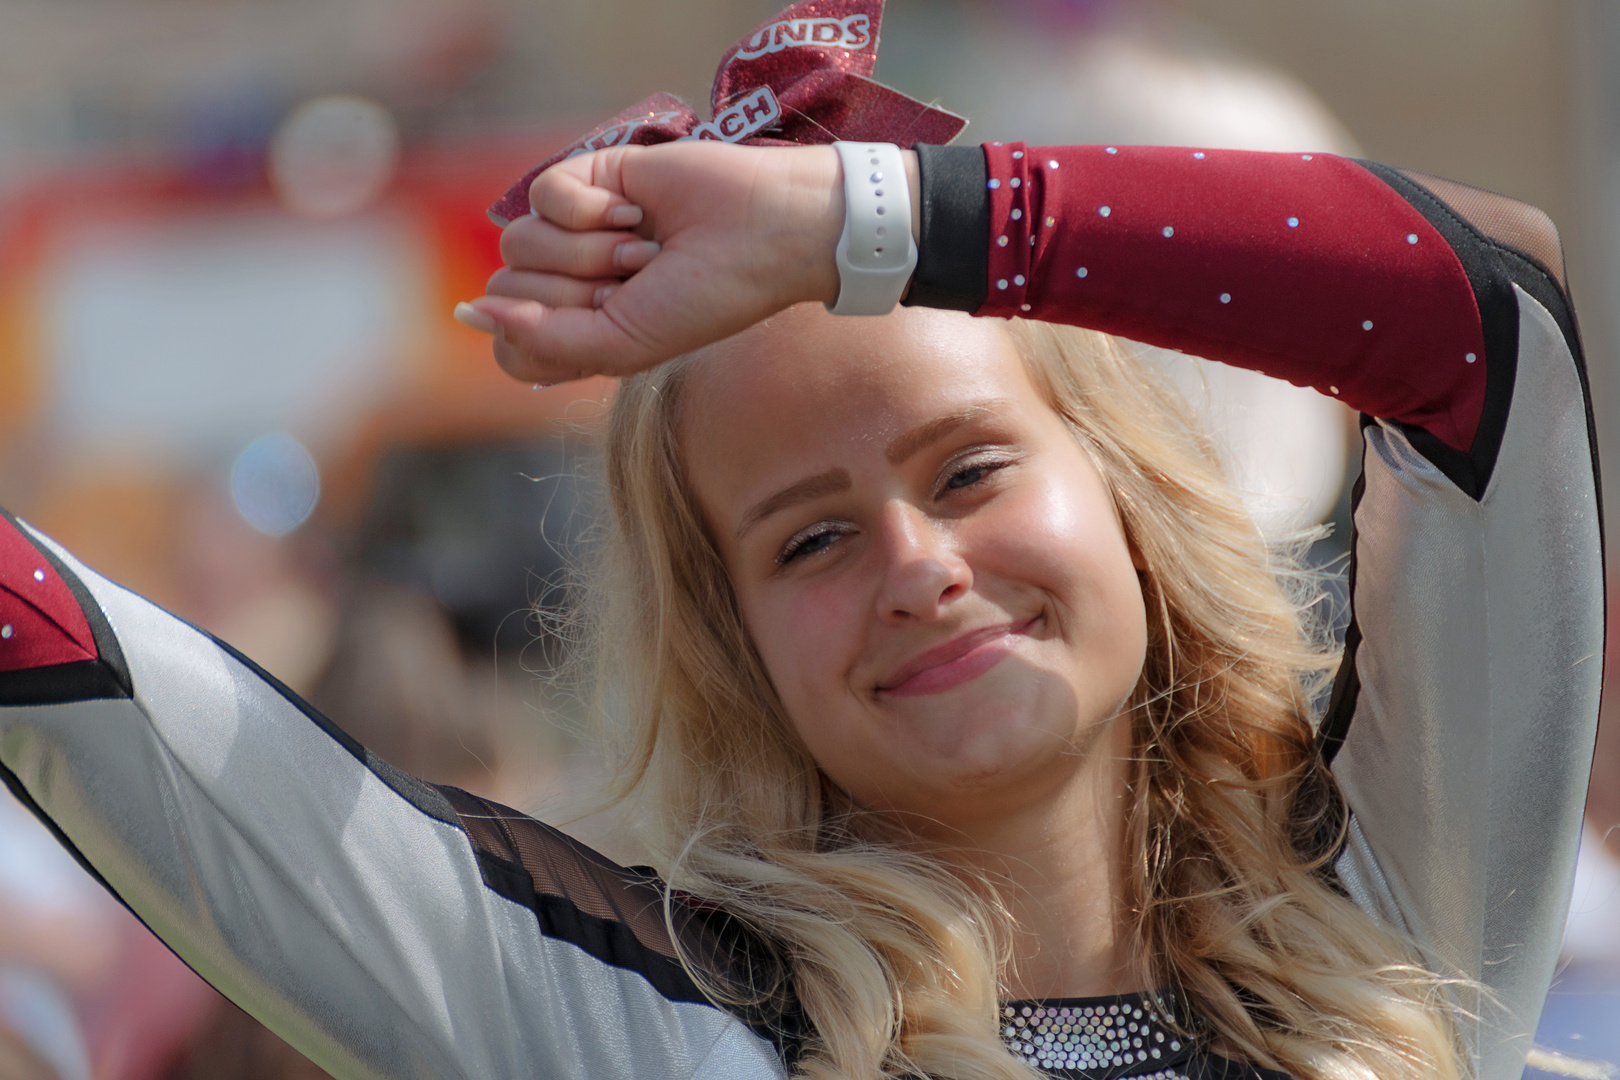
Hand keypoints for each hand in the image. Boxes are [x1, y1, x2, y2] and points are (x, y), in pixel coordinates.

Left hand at [459, 141, 849, 384]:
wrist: (762, 232)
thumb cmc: (706, 299)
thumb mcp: (621, 345)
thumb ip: (540, 338)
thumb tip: (468, 309)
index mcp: (582, 333)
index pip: (507, 345)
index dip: (529, 338)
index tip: (587, 329)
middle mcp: (573, 282)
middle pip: (508, 290)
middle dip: (573, 291)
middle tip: (634, 282)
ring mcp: (577, 230)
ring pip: (518, 241)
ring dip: (586, 250)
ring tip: (640, 247)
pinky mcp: (589, 177)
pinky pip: (543, 194)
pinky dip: (587, 208)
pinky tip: (631, 209)